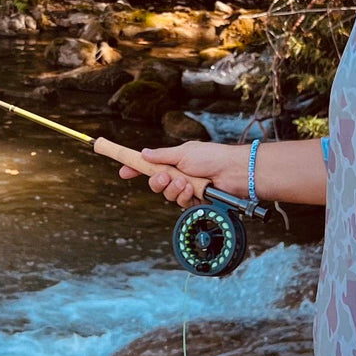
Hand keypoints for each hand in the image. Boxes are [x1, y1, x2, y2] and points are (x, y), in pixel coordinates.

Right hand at [116, 141, 247, 208]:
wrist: (232, 171)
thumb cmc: (212, 157)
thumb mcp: (183, 153)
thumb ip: (161, 156)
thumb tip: (144, 153)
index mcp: (174, 161)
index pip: (150, 166)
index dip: (136, 169)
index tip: (123, 172)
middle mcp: (178, 175)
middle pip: (156, 184)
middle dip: (157, 181)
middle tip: (165, 177)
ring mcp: (186, 188)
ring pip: (167, 195)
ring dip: (174, 188)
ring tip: (186, 181)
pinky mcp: (195, 201)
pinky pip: (180, 203)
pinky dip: (185, 196)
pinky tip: (192, 190)